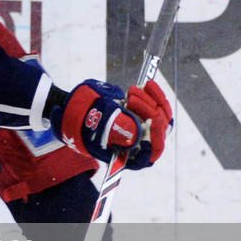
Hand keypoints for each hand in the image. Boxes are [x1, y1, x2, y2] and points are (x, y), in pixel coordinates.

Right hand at [49, 78, 171, 169]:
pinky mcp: (148, 114)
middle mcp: (141, 145)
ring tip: (131, 91)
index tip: (151, 122)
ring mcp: (146, 129)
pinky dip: (154, 94)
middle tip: (131, 99)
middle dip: (147, 112)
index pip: (148, 155)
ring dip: (149, 100)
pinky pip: (159, 105)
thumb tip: (137, 133)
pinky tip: (146, 84)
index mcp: (128, 156)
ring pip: (160, 116)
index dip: (154, 141)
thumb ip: (115, 130)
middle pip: (157, 132)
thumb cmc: (85, 124)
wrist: (80, 112)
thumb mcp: (96, 126)